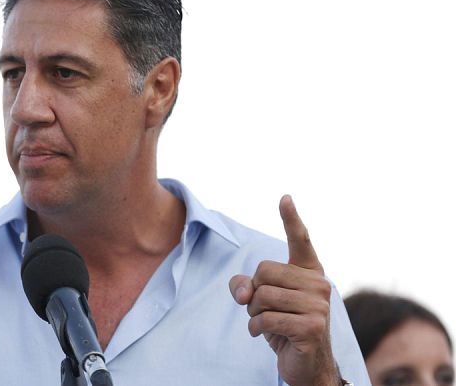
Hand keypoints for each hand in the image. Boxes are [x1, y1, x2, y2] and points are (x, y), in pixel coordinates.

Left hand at [229, 195, 337, 385]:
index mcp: (308, 272)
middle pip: (263, 272)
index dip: (291, 218)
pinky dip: (256, 329)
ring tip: (267, 323)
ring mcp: (319, 306)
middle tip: (264, 310)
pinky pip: (266, 319)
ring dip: (254, 314)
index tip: (284, 197)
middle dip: (254, 294)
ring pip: (262, 296)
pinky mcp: (312, 326)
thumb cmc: (282, 325)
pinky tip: (266, 335)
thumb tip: (242, 291)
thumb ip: (245, 286)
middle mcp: (319, 284)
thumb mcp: (260, 301)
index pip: (300, 240)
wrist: (305, 363)